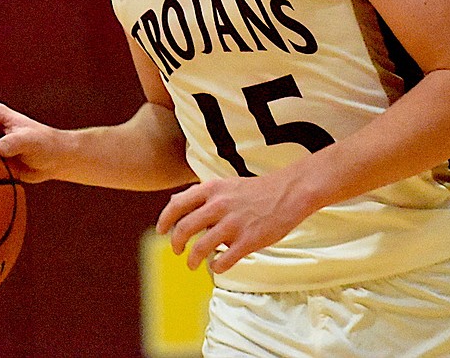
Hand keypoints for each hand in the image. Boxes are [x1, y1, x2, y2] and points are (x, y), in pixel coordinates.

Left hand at [155, 171, 306, 273]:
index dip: (164, 220)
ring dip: (192, 260)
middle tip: (177, 250)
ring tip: (192, 264)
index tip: (160, 231)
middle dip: (176, 244)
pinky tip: (217, 266)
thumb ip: (202, 194)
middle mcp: (219, 205)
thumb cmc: (256, 190)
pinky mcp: (248, 240)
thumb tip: (175, 202)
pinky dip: (216, 267)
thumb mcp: (225, 184)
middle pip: (184, 229)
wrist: (289, 192)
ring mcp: (233, 224)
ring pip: (200, 248)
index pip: (177, 205)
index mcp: (212, 189)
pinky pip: (224, 260)